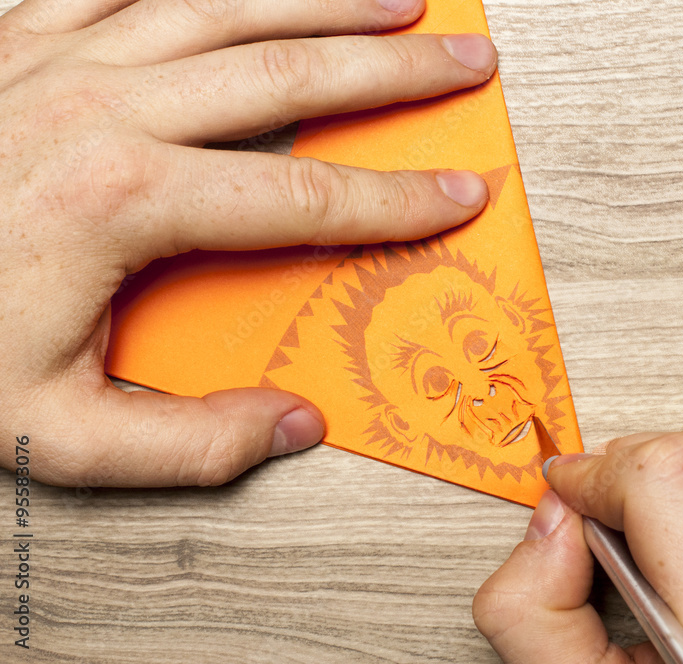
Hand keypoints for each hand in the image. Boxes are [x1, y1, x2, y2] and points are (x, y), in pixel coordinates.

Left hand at [0, 0, 495, 485]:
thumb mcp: (50, 432)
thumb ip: (186, 444)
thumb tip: (293, 425)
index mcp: (122, 200)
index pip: (304, 195)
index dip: (397, 198)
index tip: (460, 192)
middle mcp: (101, 106)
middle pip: (290, 74)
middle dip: (396, 72)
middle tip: (465, 62)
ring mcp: (57, 52)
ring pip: (226, 4)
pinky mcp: (19, 28)